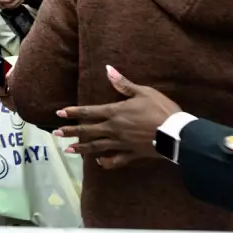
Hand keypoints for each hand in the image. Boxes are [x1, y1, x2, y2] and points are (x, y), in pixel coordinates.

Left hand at [54, 65, 180, 168]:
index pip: (88, 112)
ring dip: (81, 148)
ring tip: (68, 150)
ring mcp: (122, 143)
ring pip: (97, 147)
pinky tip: (98, 163)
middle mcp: (114, 129)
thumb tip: (108, 69)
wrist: (177, 133)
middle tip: (55, 134)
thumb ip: (123, 84)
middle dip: (71, 132)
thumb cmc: (161, 109)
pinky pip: (115, 160)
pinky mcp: (132, 154)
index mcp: (115, 112)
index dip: (73, 112)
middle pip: (88, 131)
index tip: (59, 114)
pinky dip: (105, 162)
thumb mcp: (143, 92)